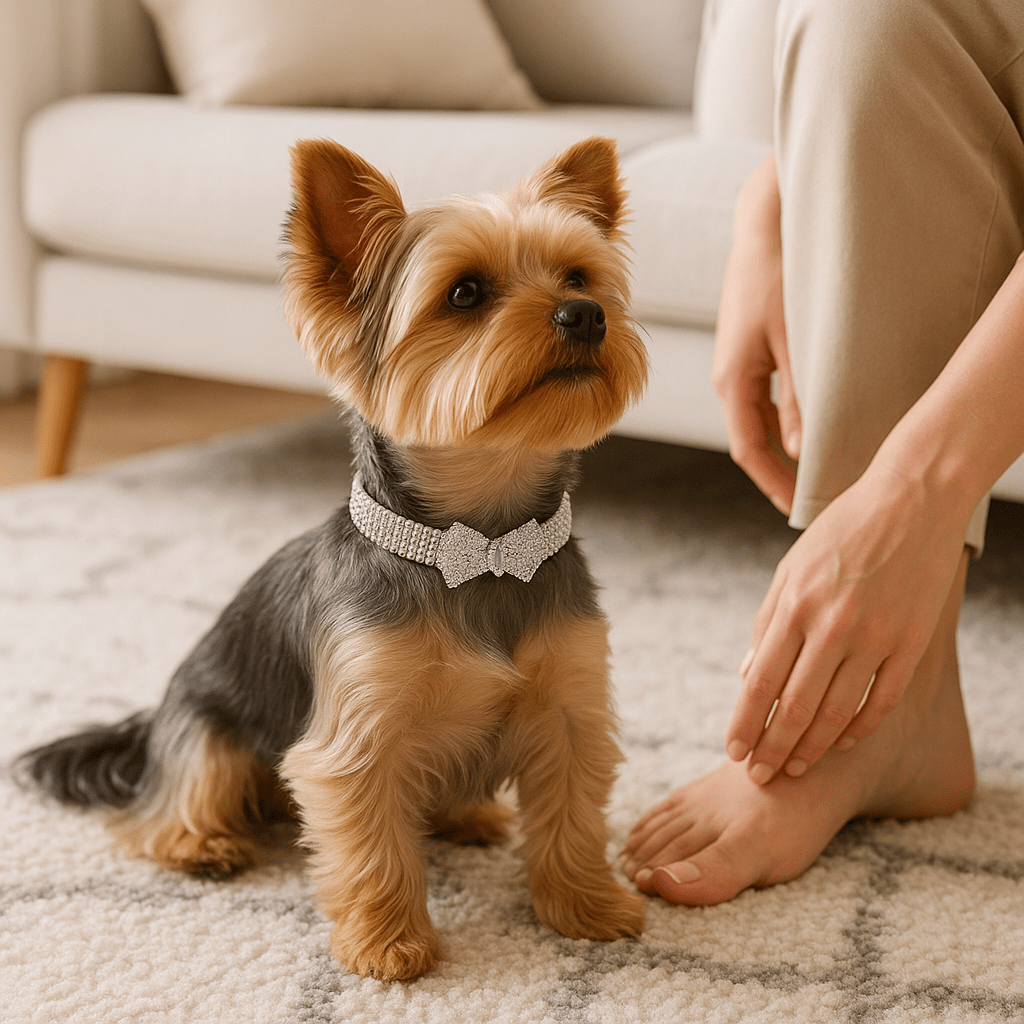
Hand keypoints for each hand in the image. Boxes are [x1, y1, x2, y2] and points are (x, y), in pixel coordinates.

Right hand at [712, 153, 800, 515]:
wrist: (763, 225)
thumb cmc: (778, 277)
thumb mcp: (795, 344)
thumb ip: (798, 400)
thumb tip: (798, 449)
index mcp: (731, 381)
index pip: (748, 450)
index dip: (773, 483)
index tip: (797, 508)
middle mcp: (727, 378)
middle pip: (751, 439)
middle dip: (779, 470)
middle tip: (813, 495)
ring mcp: (736, 363)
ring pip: (757, 419)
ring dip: (781, 445)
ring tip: (814, 465)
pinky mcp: (747, 348)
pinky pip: (761, 396)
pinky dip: (781, 418)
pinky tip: (805, 424)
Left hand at [724, 461, 968, 783]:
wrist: (910, 502)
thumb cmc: (840, 534)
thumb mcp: (790, 569)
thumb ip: (768, 623)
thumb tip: (747, 675)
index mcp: (794, 606)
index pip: (761, 681)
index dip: (745, 722)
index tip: (732, 750)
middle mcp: (832, 626)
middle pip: (795, 706)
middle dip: (772, 748)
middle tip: (758, 776)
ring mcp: (876, 637)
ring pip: (838, 712)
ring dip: (812, 747)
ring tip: (794, 768)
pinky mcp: (912, 642)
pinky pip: (882, 700)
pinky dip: (860, 728)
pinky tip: (841, 742)